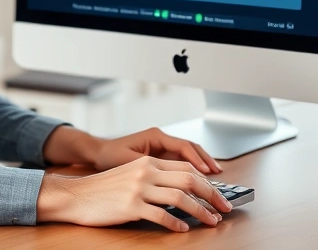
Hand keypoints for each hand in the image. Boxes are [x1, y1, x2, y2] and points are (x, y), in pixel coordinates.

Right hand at [37, 156, 232, 231]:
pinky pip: (161, 215)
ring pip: (180, 198)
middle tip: (224, 209)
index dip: (207, 182)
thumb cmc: (104, 188)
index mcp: (148, 162)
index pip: (186, 168)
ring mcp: (138, 189)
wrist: (76, 195)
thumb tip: (183, 190)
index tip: (218, 195)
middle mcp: (146, 171)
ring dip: (200, 211)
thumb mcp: (131, 174)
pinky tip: (183, 229)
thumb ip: (154, 177)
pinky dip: (175, 223)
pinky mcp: (131, 206)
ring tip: (211, 221)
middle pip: (189, 180)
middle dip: (212, 195)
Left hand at [92, 127, 222, 173]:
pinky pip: (182, 162)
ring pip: (189, 156)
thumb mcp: (129, 161)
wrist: (99, 153)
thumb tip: (166, 176)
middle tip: (218, 175)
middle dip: (206, 161)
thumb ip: (148, 166)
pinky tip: (200, 180)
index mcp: (156, 136)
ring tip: (216, 177)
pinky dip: (192, 170)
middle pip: (191, 149)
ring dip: (202, 165)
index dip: (196, 160)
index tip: (206, 172)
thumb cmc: (110, 155)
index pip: (183, 146)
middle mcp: (162, 140)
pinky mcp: (162, 157)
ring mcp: (163, 148)